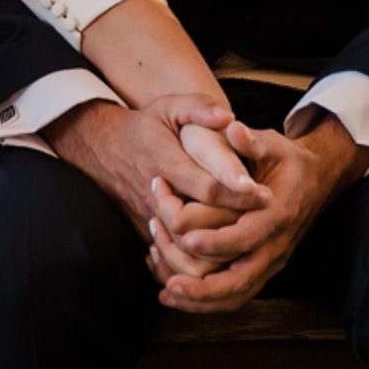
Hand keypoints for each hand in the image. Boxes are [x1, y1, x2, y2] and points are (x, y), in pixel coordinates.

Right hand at [45, 96, 259, 247]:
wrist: (103, 149)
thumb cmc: (144, 126)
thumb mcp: (169, 107)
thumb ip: (199, 108)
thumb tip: (229, 117)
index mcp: (165, 162)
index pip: (206, 186)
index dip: (237, 193)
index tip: (264, 193)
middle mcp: (157, 195)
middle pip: (199, 224)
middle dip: (234, 224)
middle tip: (264, 218)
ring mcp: (150, 216)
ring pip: (185, 248)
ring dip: (219, 249)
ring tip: (248, 236)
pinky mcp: (148, 230)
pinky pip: (173, 257)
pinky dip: (198, 261)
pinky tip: (224, 253)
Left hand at [144, 110, 368, 311]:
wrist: (316, 180)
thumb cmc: (287, 160)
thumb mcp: (274, 144)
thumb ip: (252, 140)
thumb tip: (233, 128)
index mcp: (277, 214)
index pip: (248, 236)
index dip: (219, 241)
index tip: (187, 239)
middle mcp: (275, 245)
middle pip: (242, 279)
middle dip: (206, 288)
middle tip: (171, 286)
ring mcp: (270, 261)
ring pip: (238, 295)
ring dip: (202, 300)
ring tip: (167, 295)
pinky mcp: (262, 269)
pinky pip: (236, 295)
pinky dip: (207, 301)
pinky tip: (176, 294)